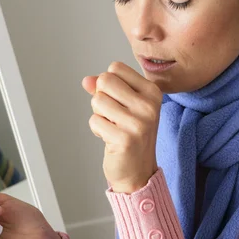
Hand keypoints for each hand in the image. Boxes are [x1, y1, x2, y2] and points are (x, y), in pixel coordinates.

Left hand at [83, 62, 162, 193]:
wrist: (138, 170)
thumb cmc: (131, 134)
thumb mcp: (124, 105)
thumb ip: (105, 89)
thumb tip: (87, 81)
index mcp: (152, 91)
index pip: (116, 68)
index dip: (109, 84)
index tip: (120, 102)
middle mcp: (149, 105)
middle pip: (105, 80)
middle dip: (101, 97)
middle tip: (113, 115)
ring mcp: (139, 122)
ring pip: (97, 100)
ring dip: (99, 115)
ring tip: (113, 127)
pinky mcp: (125, 138)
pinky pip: (94, 121)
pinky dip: (97, 130)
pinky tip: (111, 139)